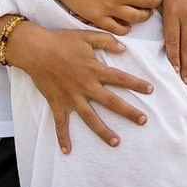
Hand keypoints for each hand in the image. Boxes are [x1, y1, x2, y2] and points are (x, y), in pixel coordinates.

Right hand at [8, 21, 152, 151]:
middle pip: (111, 102)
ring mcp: (71, 97)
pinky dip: (63, 137)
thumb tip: (124, 49)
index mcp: (94, 69)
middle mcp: (86, 86)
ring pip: (90, 118)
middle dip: (128, 112)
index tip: (151, 90)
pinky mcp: (57, 103)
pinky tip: (67, 150)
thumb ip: (106, 41)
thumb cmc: (61, 41)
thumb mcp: (86, 36)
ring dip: (103, 131)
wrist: (36, 49)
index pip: (120, 78)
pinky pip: (60, 123)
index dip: (136, 83)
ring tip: (116, 142)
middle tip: (143, 120)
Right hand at [56, 0, 161, 32]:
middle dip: (156, 1)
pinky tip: (128, 25)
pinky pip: (118, 28)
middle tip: (157, 0)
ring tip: (145, 13)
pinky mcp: (99, 18)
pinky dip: (127, 28)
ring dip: (145, 16)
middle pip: (149, 2)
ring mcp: (110, 8)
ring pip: (137, 17)